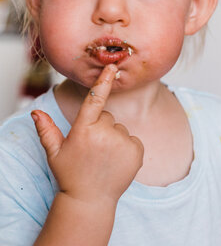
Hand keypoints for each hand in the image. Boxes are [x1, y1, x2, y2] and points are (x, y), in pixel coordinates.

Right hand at [31, 64, 143, 203]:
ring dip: (113, 137)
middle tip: (93, 147)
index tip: (112, 67)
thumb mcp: (54, 152)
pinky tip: (116, 160)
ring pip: (119, 128)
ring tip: (104, 157)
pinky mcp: (137, 151)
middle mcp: (105, 133)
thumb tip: (35, 111)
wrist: (91, 201)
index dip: (103, 81)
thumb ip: (46, 130)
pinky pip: (133, 139)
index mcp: (84, 129)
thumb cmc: (70, 174)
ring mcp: (122, 142)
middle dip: (100, 126)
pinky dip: (126, 146)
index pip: (95, 99)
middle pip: (106, 116)